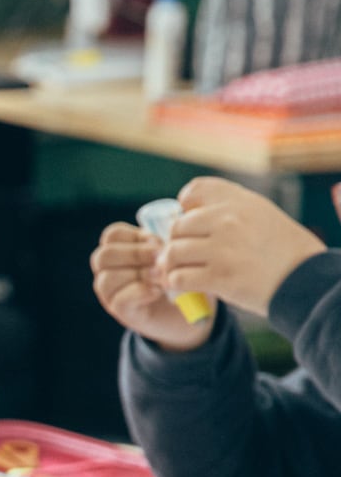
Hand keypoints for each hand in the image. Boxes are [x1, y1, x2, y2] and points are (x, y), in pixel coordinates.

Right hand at [90, 222, 211, 351]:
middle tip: (160, 257)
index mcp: (120, 251)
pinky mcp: (121, 312)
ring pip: (107, 278)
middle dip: (134, 254)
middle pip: (103, 256)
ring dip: (138, 274)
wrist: (192, 313)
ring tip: (161, 276)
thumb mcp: (176, 252)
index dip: (134, 235)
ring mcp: (112, 293)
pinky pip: (120, 299)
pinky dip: (141, 292)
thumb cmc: (184, 276)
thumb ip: (169, 238)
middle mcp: (109, 271)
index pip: (111, 235)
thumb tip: (174, 222)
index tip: (158, 241)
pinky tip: (158, 291)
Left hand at [161, 177, 325, 318]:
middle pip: (177, 226)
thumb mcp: (262, 215)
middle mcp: (229, 220)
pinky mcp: (219, 277)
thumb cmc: (283, 250)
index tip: (193, 224)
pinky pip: (178, 278)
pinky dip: (175, 284)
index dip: (185, 208)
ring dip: (170, 265)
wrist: (306, 280)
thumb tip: (185, 216)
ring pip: (173, 252)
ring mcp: (223, 248)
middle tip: (182, 256)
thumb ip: (229, 212)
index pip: (194, 190)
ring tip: (178, 271)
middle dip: (176, 243)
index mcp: (240, 201)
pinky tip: (183, 286)